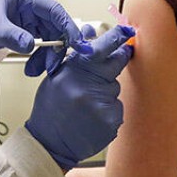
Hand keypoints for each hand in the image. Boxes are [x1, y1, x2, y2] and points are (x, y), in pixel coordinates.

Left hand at [0, 0, 91, 75]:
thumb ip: (12, 35)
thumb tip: (30, 45)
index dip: (67, 25)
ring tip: (36, 71)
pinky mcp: (28, 29)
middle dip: (56, 47)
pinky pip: (43, 44)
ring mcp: (31, 17)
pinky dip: (40, 57)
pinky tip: (33, 68)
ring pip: (51, 37)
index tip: (76, 43)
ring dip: (47, 56)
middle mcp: (31, 3)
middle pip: (56, 25)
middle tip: (52, 66)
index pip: (53, 8)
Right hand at [25, 25, 134, 170]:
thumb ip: (74, 57)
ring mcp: (101, 106)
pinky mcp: (111, 122)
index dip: (115, 39)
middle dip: (117, 60)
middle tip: (113, 62)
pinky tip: (93, 117)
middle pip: (115, 64)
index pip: (99, 49)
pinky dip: (109, 111)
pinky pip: (117, 108)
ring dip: (106, 92)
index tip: (126, 32)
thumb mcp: (55, 78)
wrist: (50, 144)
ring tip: (88, 105)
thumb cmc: (51, 110)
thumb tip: (90, 33)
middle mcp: (87, 88)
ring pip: (115, 89)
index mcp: (72, 74)